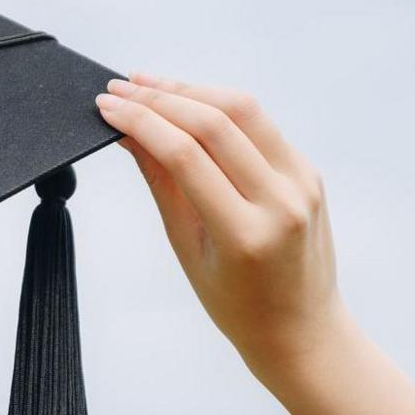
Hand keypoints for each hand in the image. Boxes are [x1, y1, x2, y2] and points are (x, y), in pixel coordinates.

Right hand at [96, 74, 343, 380]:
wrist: (301, 329)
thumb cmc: (236, 303)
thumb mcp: (188, 249)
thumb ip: (162, 184)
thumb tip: (128, 132)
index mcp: (246, 233)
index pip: (186, 155)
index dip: (140, 121)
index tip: (106, 106)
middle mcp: (281, 201)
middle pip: (216, 121)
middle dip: (160, 96)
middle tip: (119, 88)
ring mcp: (302, 182)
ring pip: (243, 109)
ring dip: (190, 89)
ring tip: (147, 85)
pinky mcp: (308, 171)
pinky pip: (260, 125)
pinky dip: (219, 106)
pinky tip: (186, 103)